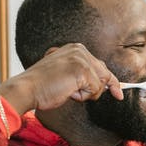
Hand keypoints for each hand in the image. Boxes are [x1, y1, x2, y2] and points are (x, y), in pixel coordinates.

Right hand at [0, 43, 123, 115]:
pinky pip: (95, 90)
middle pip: (104, 74)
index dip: (111, 81)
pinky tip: (68, 92)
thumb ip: (82, 74)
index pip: (100, 65)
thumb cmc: (42, 86)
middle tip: (76, 93)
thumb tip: (105, 83)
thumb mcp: (64, 74)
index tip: (119, 92)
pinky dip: (83, 97)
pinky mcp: (83, 69)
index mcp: (75, 49)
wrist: (27, 89)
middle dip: (98, 90)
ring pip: (100, 84)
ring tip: (67, 90)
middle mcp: (80, 50)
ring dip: (85, 94)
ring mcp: (82, 58)